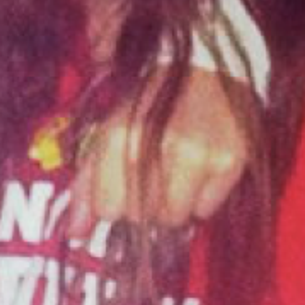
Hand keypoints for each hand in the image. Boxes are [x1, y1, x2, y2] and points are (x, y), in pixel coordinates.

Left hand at [68, 67, 250, 235]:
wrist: (207, 69)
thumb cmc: (151, 104)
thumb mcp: (110, 132)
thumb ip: (87, 184)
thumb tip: (75, 234)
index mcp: (121, 137)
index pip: (108, 209)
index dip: (113, 202)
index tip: (122, 186)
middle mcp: (157, 148)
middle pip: (140, 218)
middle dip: (142, 203)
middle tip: (152, 173)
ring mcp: (197, 158)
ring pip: (174, 219)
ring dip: (172, 205)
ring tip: (176, 173)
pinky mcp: (229, 163)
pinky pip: (206, 210)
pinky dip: (201, 198)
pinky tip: (200, 170)